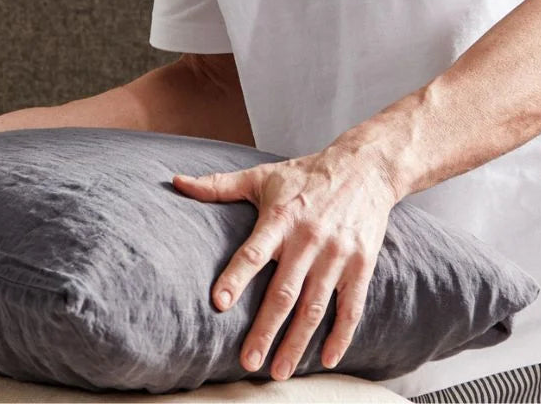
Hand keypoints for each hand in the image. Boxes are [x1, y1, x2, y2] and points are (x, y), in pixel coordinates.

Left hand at [171, 143, 398, 380]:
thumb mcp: (261, 176)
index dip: (236, 278)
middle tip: (247, 362)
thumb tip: (177, 181)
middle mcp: (308, 240)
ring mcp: (336, 255)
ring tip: (279, 371)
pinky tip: (327, 359)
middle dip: (265, 330)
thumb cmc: (304, 175)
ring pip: (314, 307)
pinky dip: (341, 335)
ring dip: (297, 342)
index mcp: (280, 219)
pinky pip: (351, 307)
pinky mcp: (361, 265)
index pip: (253, 253)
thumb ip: (219, 185)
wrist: (364, 168)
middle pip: (283, 292)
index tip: (218, 303)